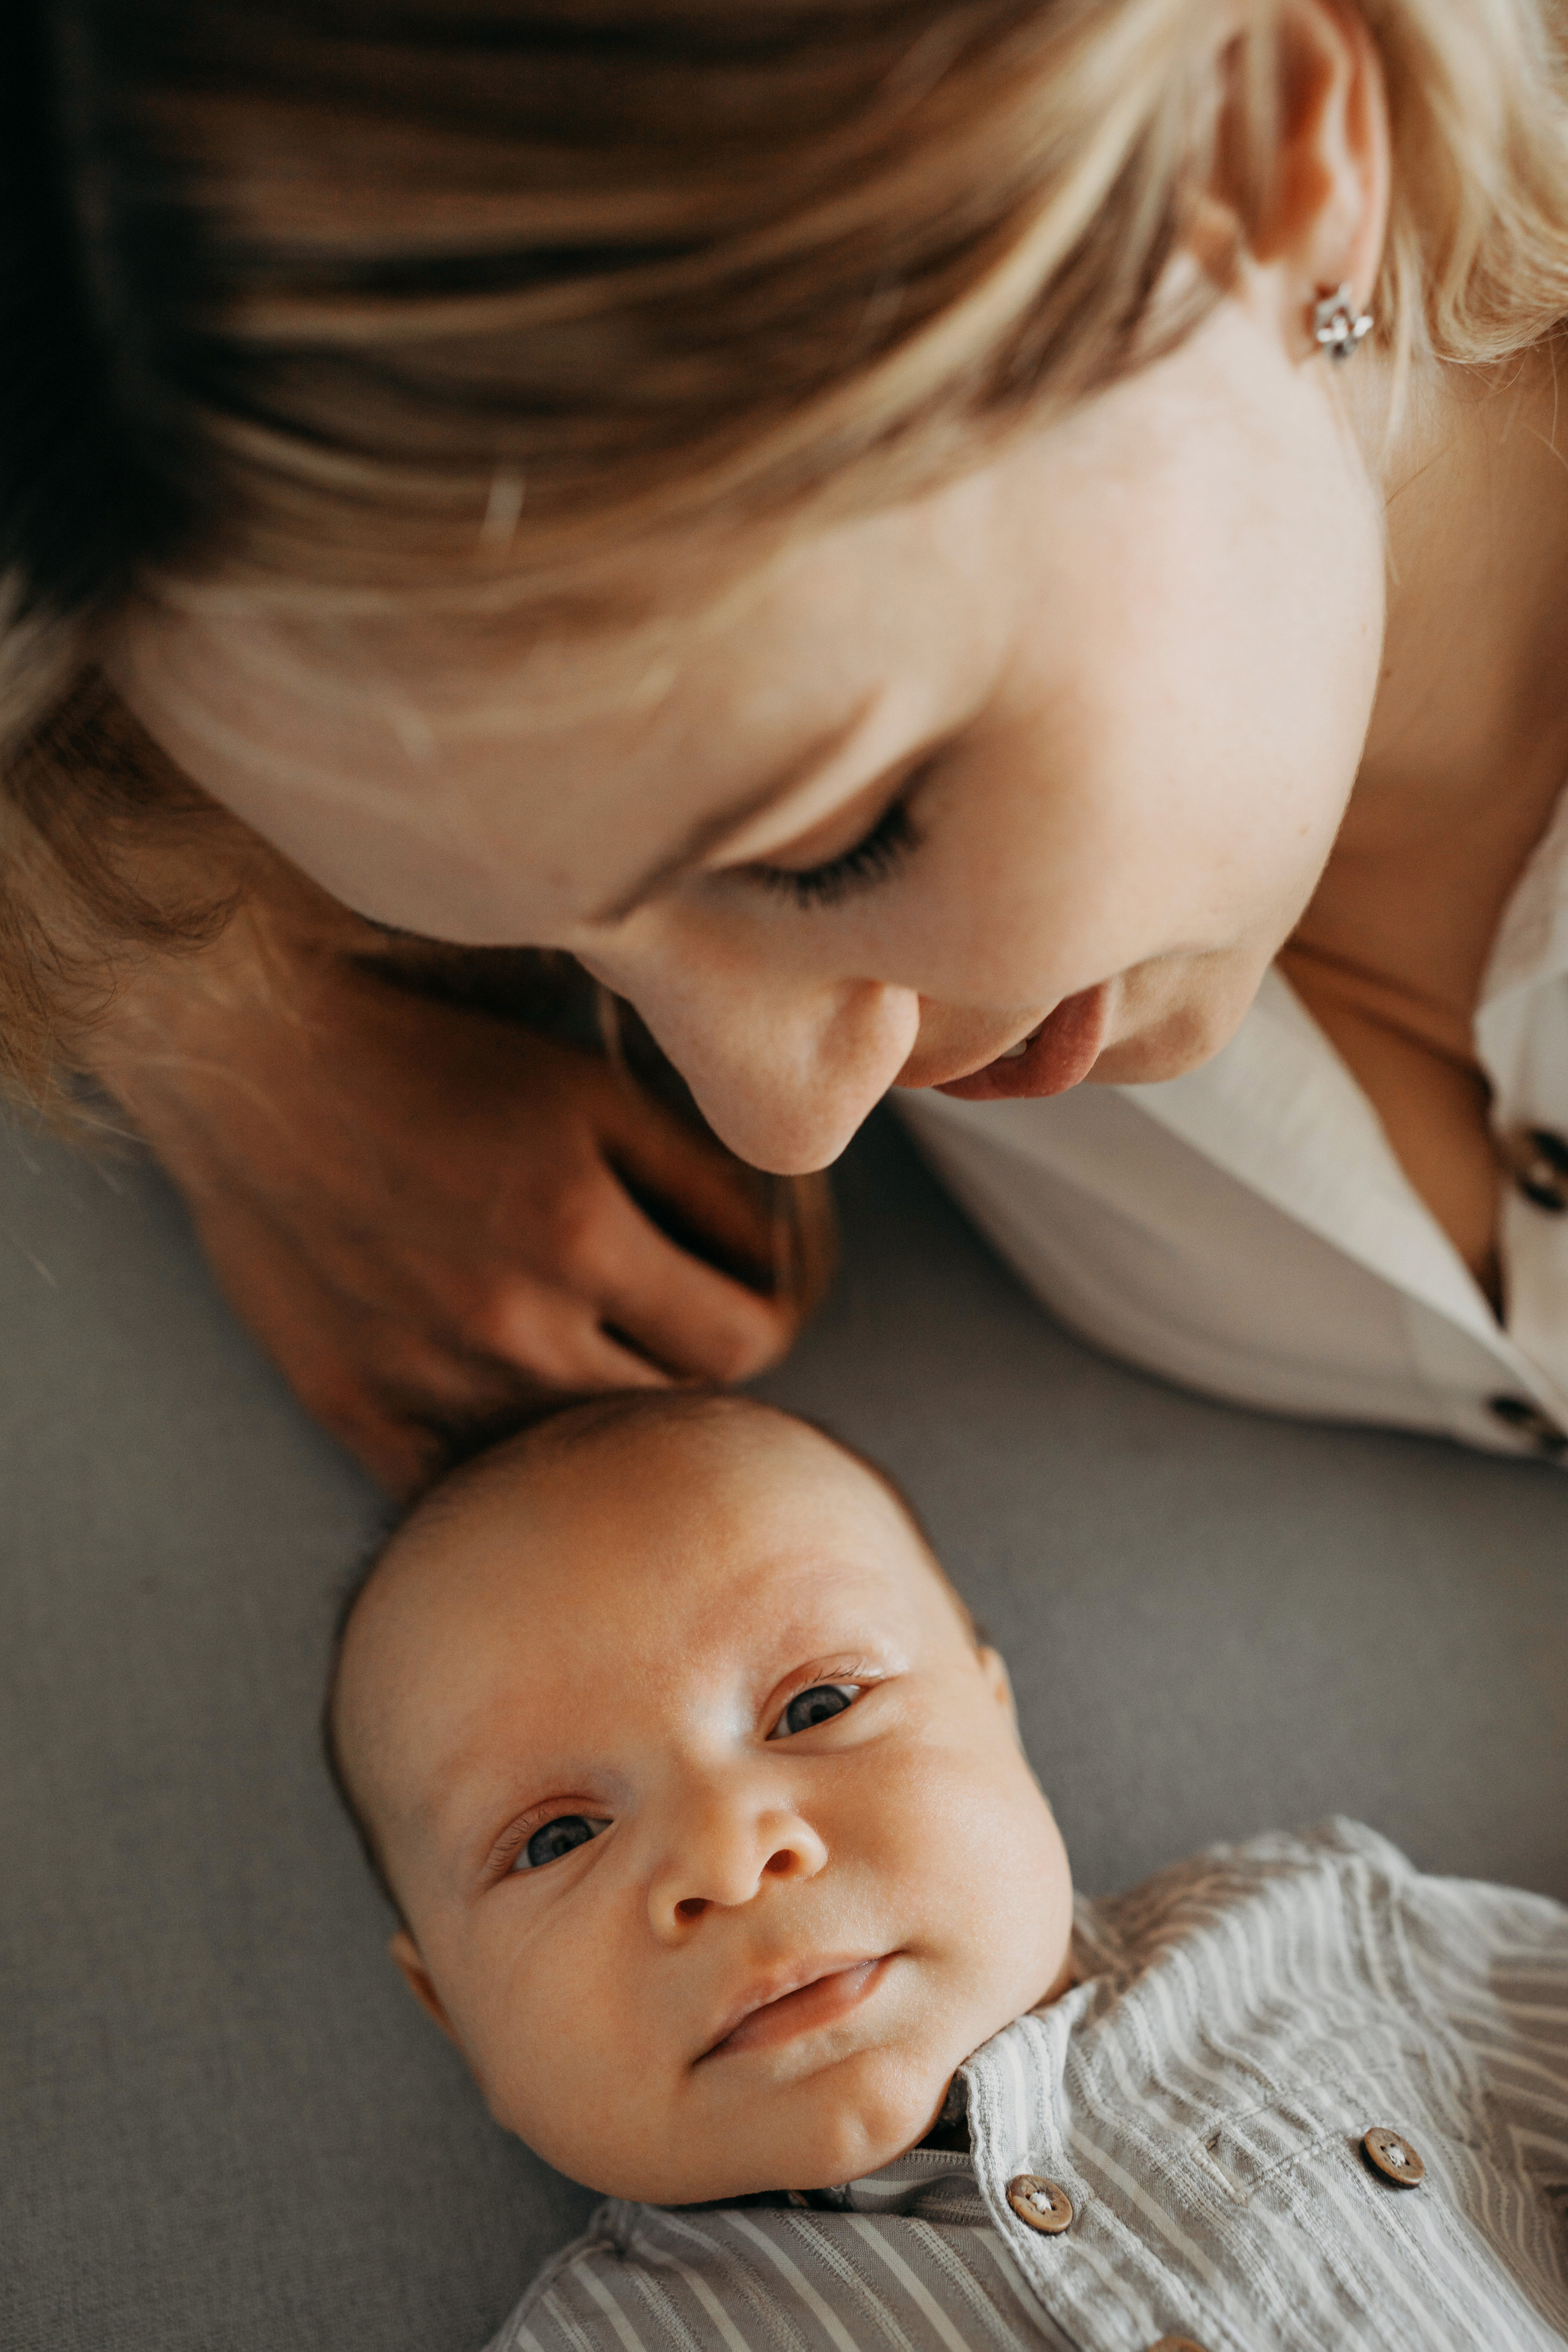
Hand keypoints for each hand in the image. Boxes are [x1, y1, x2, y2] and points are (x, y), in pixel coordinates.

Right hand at [88, 896, 803, 1495]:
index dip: (762, 1316)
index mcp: (581, 1236)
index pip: (743, 1339)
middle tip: (669, 1316)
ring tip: (582, 1342)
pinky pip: (462, 1486)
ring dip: (599, 1407)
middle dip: (690, 1363)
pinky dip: (497, 1458)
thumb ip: (700, 1179)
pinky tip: (498, 1398)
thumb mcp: (589, 1090)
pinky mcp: (354, 1408)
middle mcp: (510, 1324)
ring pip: (577, 1449)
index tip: (746, 1294)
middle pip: (671, 1408)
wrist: (250, 1065)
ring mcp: (427, 1379)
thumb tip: (779, 1264)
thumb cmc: (430, 1060)